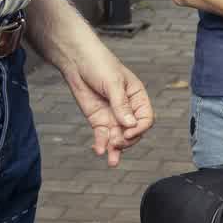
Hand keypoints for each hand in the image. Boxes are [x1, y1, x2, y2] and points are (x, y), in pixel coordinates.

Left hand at [53, 44, 153, 166]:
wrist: (76, 61)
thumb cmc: (99, 64)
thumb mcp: (113, 83)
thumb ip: (121, 105)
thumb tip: (130, 125)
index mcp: (137, 97)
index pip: (146, 118)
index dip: (140, 128)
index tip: (129, 132)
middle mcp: (127, 109)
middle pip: (133, 132)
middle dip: (127, 140)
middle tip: (116, 143)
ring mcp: (112, 116)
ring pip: (118, 138)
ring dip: (115, 149)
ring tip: (112, 161)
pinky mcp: (97, 120)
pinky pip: (102, 136)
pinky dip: (101, 144)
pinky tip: (98, 151)